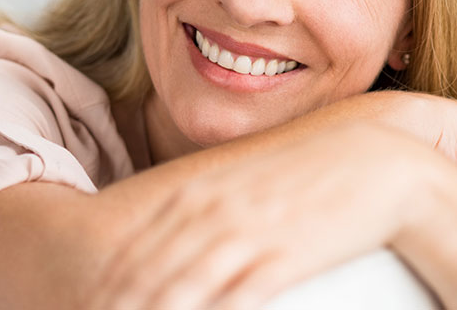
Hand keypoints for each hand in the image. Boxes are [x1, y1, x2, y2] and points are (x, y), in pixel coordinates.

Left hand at [88, 122, 438, 309]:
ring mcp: (244, 234)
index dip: (105, 287)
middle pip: (145, 276)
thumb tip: (169, 238)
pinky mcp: (282, 258)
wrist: (373, 162)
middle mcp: (210, 213)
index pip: (132, 251)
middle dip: (115, 307)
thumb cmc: (305, 174)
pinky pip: (234, 300)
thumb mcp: (242, 183)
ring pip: (179, 291)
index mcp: (194, 194)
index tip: (83, 307)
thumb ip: (202, 207)